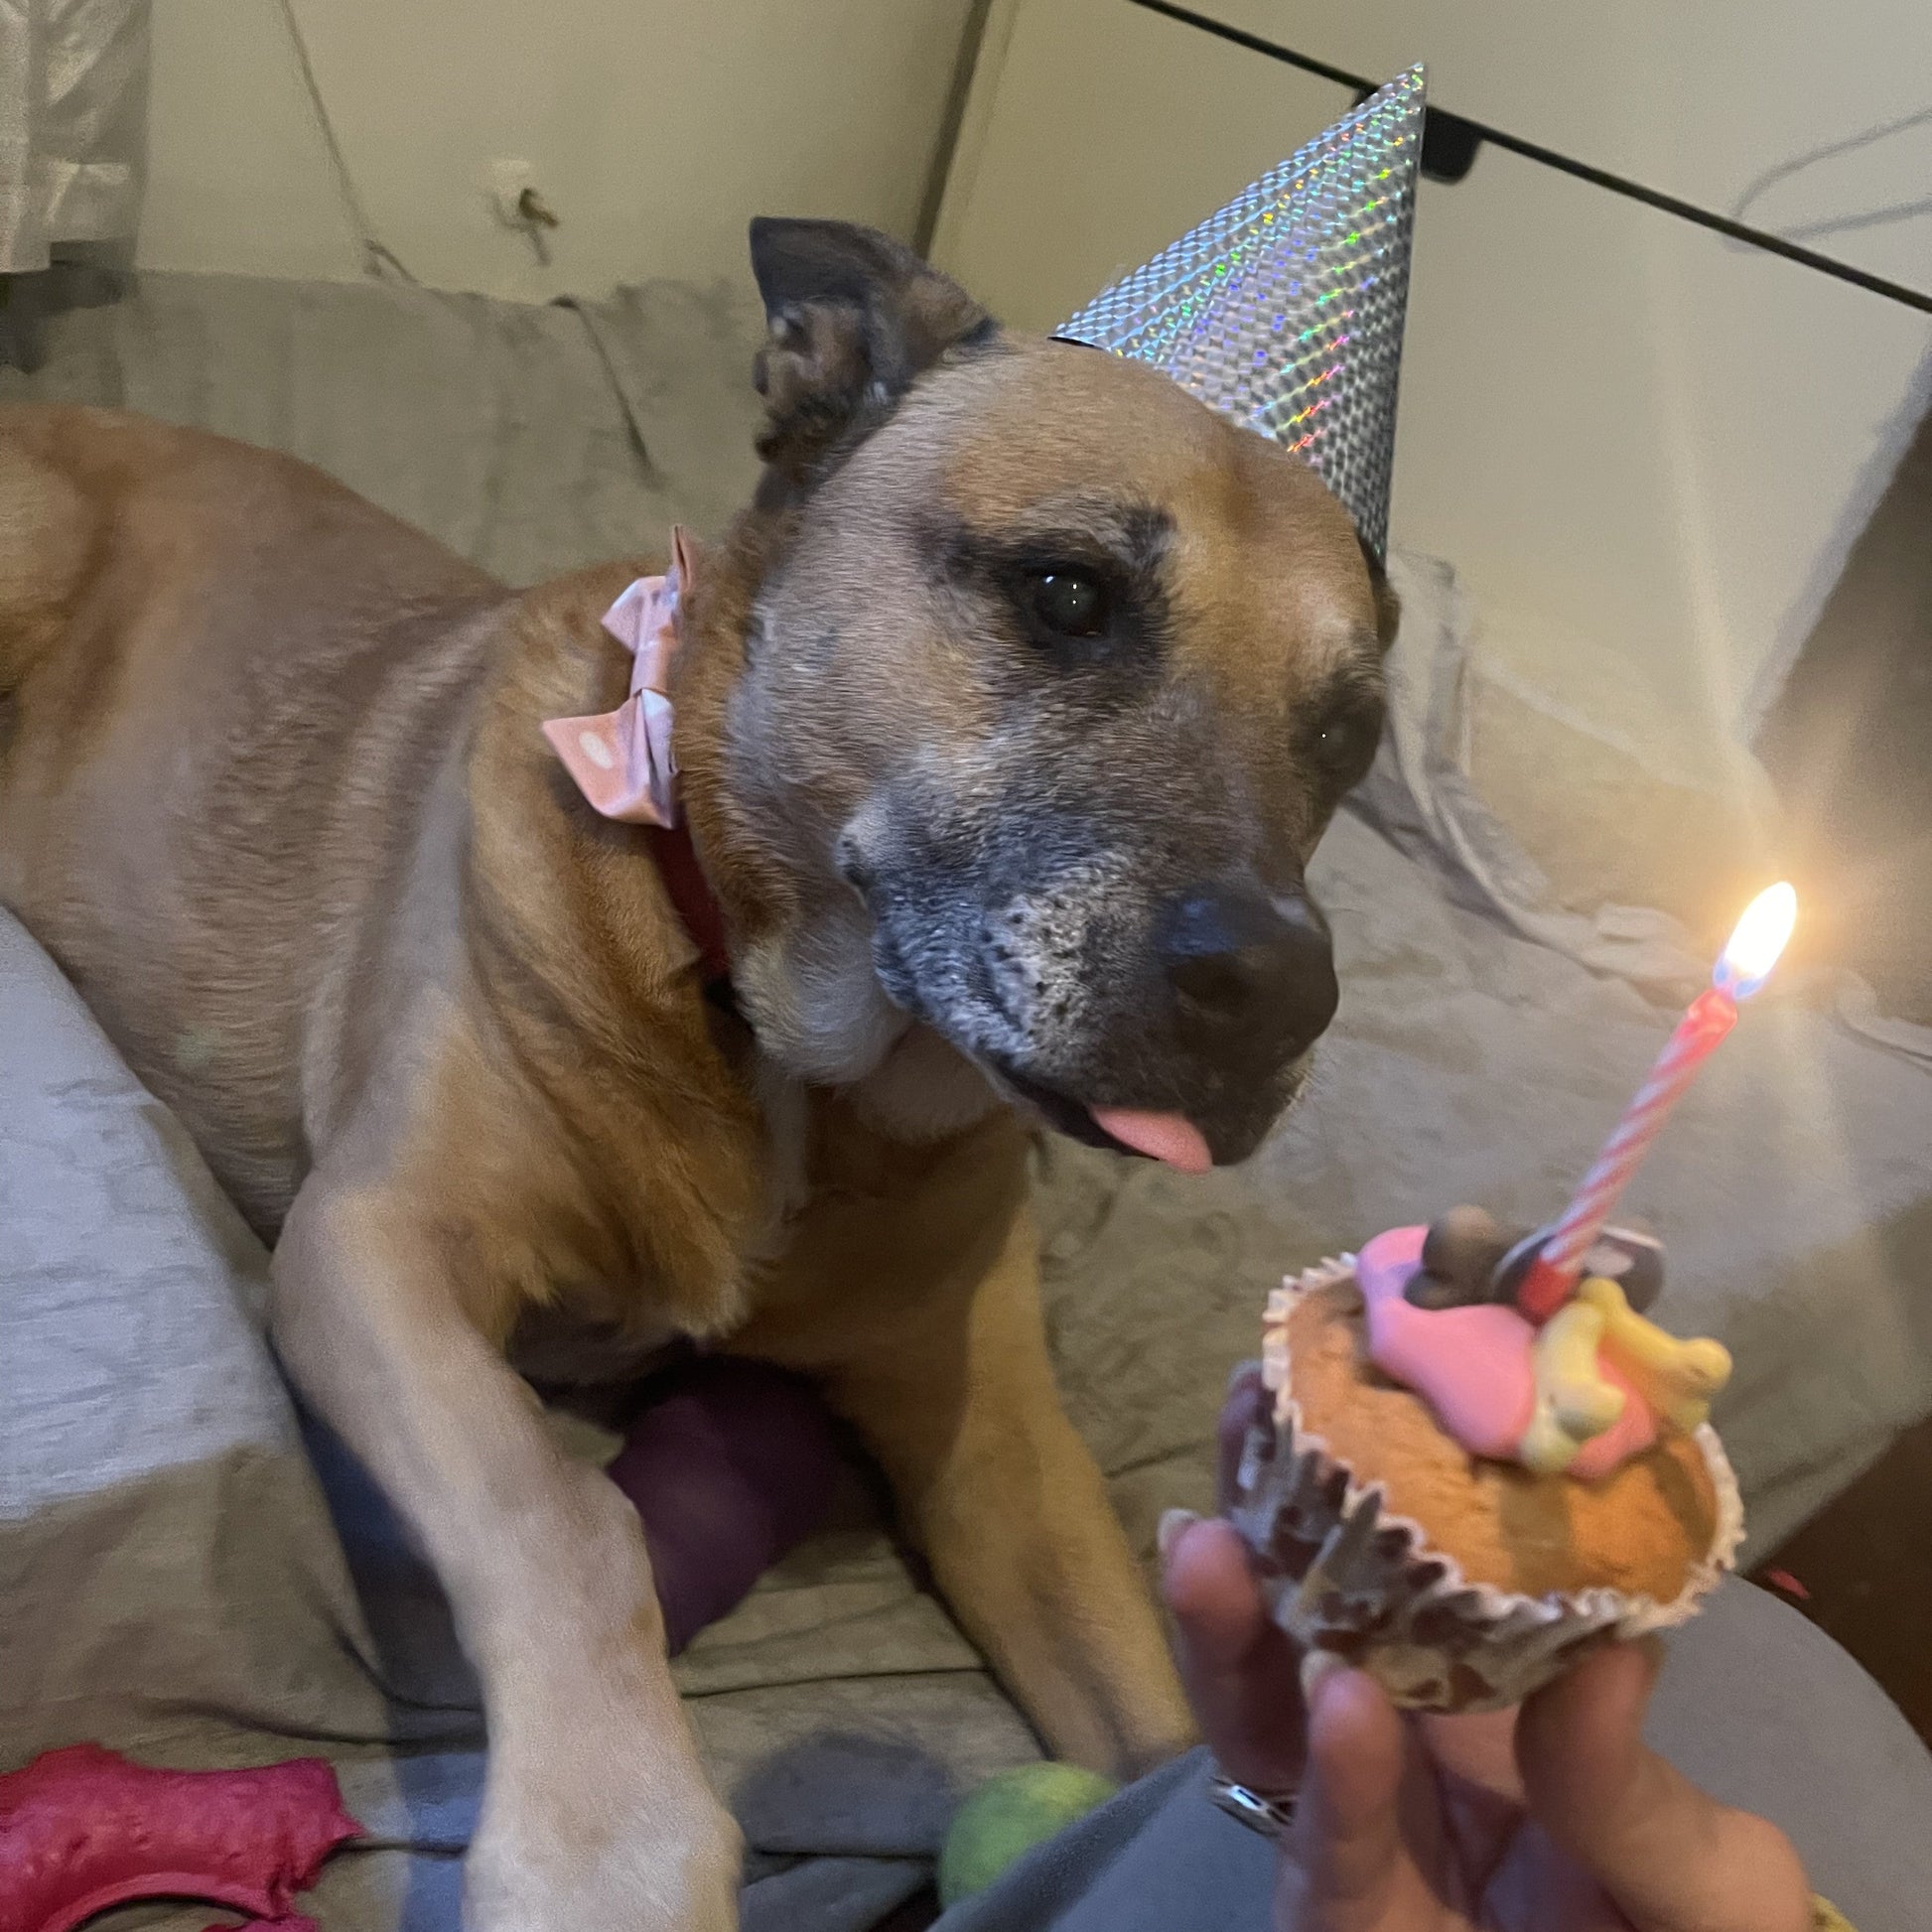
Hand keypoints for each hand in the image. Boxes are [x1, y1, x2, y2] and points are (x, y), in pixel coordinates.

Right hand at [1160, 1367, 1811, 1931]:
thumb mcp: (1711, 1877)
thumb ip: (1638, 1786)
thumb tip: (1608, 1645)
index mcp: (1476, 1704)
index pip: (1404, 1576)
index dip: (1370, 1480)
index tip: (1353, 1374)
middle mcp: (1396, 1749)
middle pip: (1295, 1623)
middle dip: (1257, 1517)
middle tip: (1239, 1414)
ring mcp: (1356, 1840)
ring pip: (1263, 1727)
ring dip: (1233, 1635)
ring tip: (1214, 1547)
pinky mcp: (1342, 1928)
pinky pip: (1326, 1855)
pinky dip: (1333, 1778)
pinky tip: (1338, 1703)